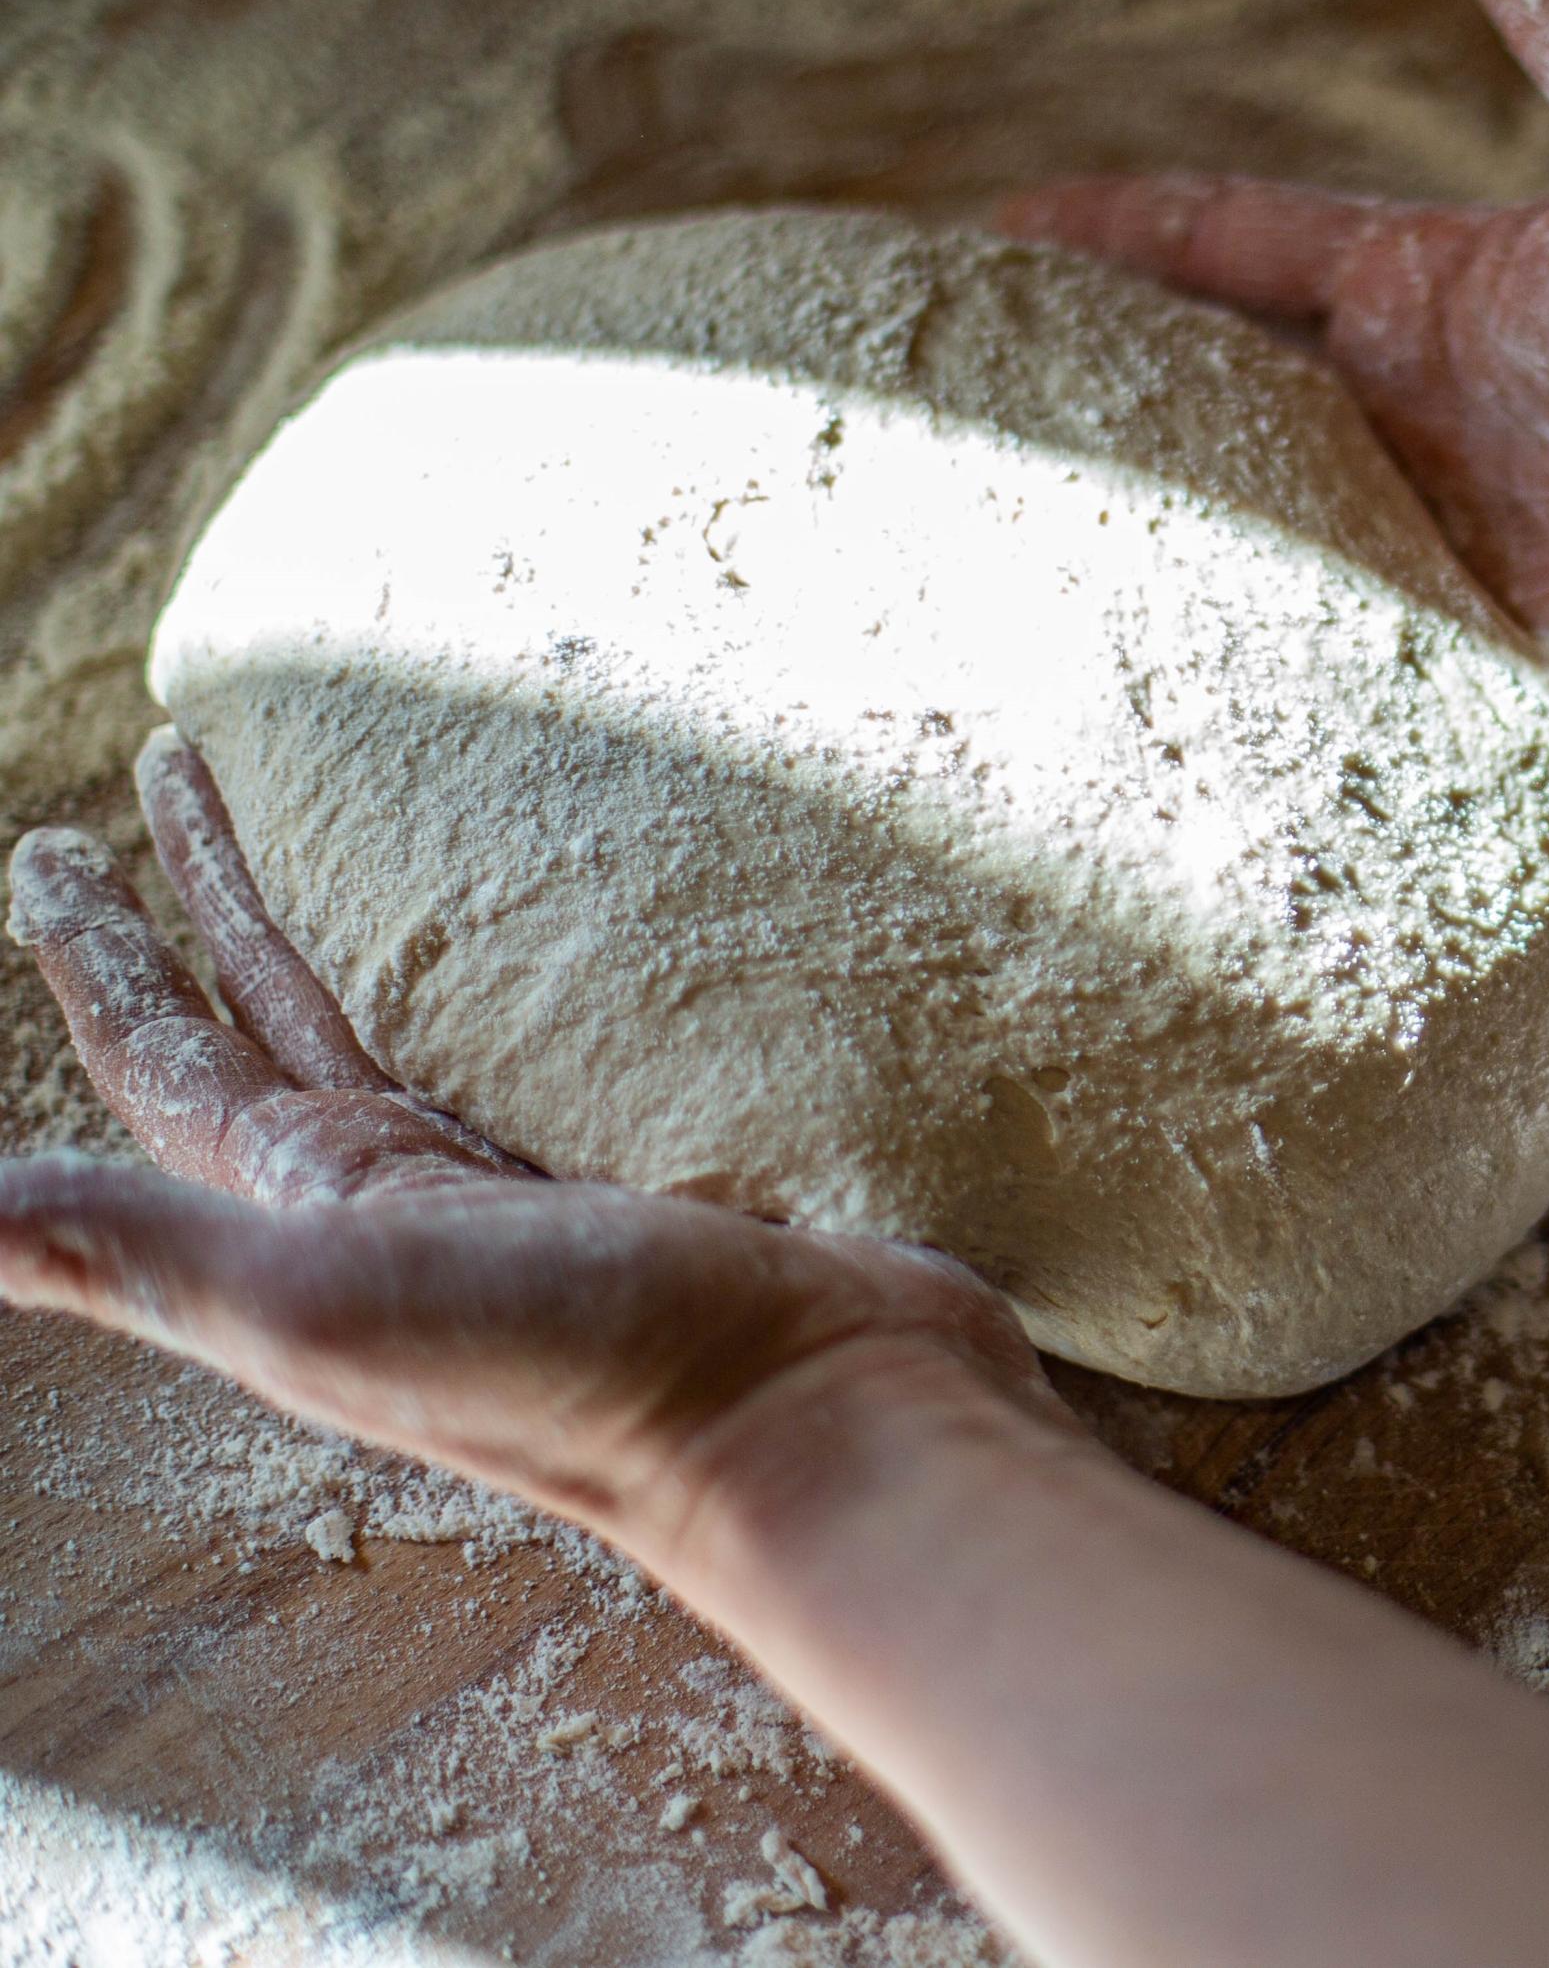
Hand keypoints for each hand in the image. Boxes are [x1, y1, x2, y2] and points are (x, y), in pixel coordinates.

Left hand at [0, 728, 1066, 1571]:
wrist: (821, 1422)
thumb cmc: (584, 1372)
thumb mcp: (333, 1304)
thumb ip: (144, 1248)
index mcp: (308, 1215)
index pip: (165, 1059)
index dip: (96, 955)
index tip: (47, 844)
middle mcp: (393, 1198)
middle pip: (268, 1018)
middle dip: (206, 903)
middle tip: (175, 776)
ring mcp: (520, 1184)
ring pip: (400, 1021)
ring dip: (342, 924)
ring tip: (341, 827)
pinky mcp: (639, 1164)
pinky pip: (534, 1038)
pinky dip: (507, 970)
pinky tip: (541, 933)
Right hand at [1001, 0, 1548, 786]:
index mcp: (1430, 294)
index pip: (1232, 248)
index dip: (1113, 238)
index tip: (988, 236)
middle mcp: (1409, 421)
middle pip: (1204, 395)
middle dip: (1080, 387)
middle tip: (937, 399)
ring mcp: (1422, 546)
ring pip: (1231, 536)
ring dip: (1122, 533)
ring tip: (975, 547)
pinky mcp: (1445, 666)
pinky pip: (1300, 660)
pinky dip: (1212, 661)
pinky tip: (1100, 683)